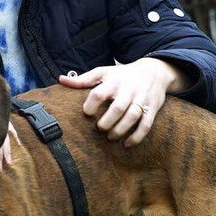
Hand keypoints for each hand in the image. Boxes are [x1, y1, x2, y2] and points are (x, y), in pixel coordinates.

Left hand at [57, 58, 185, 147]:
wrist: (154, 71)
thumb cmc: (122, 75)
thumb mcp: (103, 72)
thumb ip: (83, 79)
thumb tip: (61, 80)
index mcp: (114, 81)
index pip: (99, 93)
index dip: (90, 105)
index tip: (87, 113)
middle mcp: (129, 89)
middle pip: (117, 108)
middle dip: (106, 122)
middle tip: (99, 128)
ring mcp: (142, 99)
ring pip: (132, 116)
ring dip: (120, 130)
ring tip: (110, 137)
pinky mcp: (152, 108)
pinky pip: (146, 125)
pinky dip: (137, 136)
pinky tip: (127, 144)